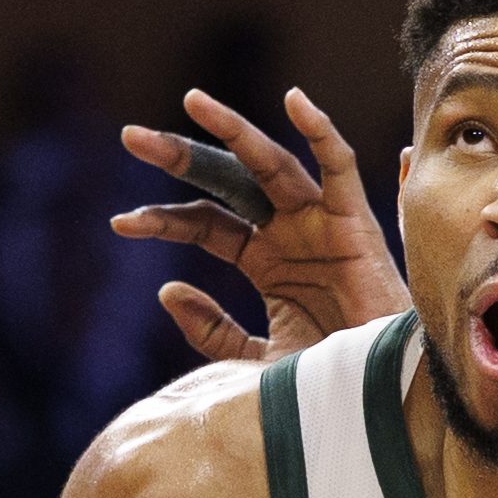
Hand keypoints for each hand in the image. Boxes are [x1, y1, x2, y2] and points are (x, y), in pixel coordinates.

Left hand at [114, 87, 410, 360]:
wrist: (377, 397)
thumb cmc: (325, 380)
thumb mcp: (254, 359)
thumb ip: (211, 329)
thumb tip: (167, 289)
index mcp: (264, 260)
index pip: (205, 223)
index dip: (162, 219)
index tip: (120, 223)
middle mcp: (288, 232)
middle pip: (227, 182)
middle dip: (180, 157)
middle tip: (131, 138)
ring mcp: (319, 223)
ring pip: (270, 163)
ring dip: (233, 131)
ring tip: (192, 101)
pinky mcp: (355, 222)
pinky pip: (339, 167)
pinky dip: (321, 133)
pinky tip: (294, 101)